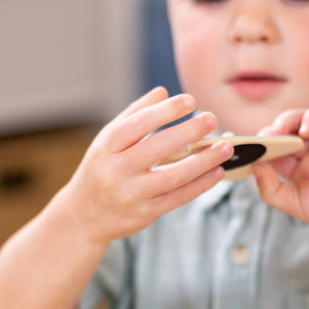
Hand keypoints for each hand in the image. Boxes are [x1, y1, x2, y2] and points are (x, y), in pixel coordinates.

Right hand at [63, 87, 232, 243]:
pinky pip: (177, 198)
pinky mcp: (145, 213)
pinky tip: (217, 172)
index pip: (137, 124)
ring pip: (172, 176)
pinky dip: (200, 185)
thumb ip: (135, 115)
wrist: (84, 215)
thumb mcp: (108, 140)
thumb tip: (163, 92)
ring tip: (224, 147)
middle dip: (187, 132)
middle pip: (156, 148)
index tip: (189, 101)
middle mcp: (116, 171)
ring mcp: (131, 194)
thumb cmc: (102, 169)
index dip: (164, 111)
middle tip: (211, 119)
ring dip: (202, 161)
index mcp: (106, 147)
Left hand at [253, 104, 308, 243]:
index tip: (247, 148)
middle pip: (285, 130)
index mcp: (297, 167)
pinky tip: (305, 130)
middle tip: (262, 139)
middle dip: (271, 132)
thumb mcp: (292, 202)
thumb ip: (269, 187)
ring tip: (280, 132)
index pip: (273, 149)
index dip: (260, 146)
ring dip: (287, 120)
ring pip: (302, 117)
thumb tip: (254, 164)